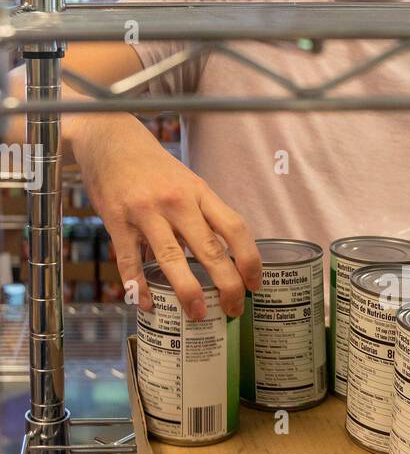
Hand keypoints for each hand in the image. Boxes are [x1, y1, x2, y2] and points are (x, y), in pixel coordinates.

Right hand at [68, 113, 260, 318]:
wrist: (109, 139)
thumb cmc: (153, 166)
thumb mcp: (187, 182)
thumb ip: (203, 215)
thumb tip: (222, 257)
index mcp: (199, 192)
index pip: (235, 228)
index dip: (250, 259)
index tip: (255, 284)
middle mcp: (177, 202)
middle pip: (210, 249)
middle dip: (226, 284)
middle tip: (234, 309)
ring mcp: (146, 212)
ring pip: (172, 258)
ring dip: (187, 291)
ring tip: (198, 314)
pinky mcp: (117, 221)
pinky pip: (130, 260)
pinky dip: (139, 286)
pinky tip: (148, 304)